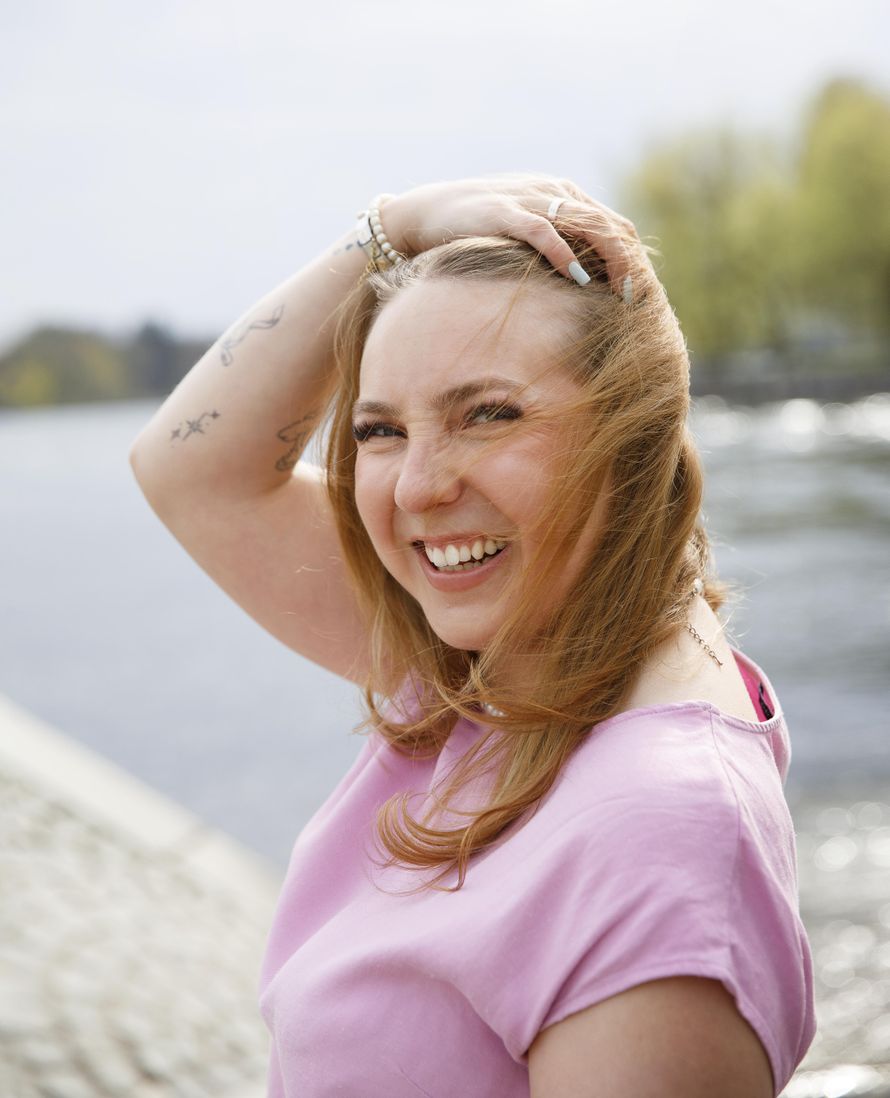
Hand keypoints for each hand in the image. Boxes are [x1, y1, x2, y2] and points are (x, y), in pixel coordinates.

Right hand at [379, 173, 648, 298]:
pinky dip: (564, 254)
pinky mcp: (504, 212)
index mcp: (563, 195)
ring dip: (609, 260)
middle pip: (609, 225)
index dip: (633, 260)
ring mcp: (529, 199)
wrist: (425, 214)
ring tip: (619, 293)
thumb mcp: (523, 235)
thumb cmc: (475, 231)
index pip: (614, 225)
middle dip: (629, 264)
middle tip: (637, 300)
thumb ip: (553, 247)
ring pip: (586, 225)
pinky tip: (577, 279)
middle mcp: (553, 191)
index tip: (640, 295)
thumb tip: (582, 285)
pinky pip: (543, 231)